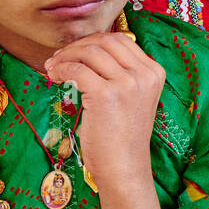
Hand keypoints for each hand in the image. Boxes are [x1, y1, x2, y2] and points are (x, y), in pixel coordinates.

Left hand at [45, 32, 164, 193]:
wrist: (125, 168)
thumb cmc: (123, 136)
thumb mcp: (133, 98)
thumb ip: (122, 74)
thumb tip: (90, 50)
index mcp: (154, 72)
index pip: (121, 40)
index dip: (93, 41)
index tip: (75, 53)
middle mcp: (145, 74)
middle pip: (105, 41)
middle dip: (77, 46)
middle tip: (59, 58)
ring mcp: (128, 84)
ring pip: (89, 52)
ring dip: (66, 56)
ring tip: (53, 68)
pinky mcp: (107, 95)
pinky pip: (77, 70)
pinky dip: (61, 70)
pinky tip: (54, 77)